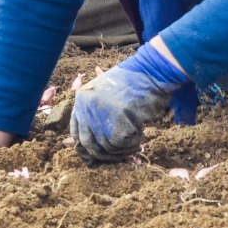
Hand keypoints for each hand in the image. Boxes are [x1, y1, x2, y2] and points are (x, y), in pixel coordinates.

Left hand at [69, 42, 189, 163]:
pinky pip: (122, 144)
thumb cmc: (131, 84)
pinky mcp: (119, 119)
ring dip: (122, 150)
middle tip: (120, 155)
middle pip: (90, 144)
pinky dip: (133, 144)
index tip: (99, 155)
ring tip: (135, 144)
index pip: (76, 134)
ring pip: (107, 146)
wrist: (150, 71)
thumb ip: (94, 115)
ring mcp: (102, 113)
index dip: (87, 149)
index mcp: (81, 100)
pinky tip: (140, 138)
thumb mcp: (104, 94)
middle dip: (105, 155)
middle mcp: (87, 107)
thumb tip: (89, 149)